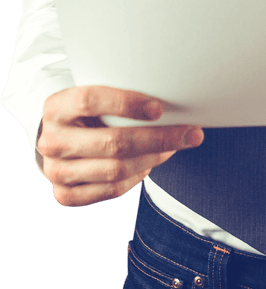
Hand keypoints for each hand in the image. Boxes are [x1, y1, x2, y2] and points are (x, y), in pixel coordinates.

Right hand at [37, 85, 203, 205]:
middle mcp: (51, 141)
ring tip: (174, 147)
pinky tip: (151, 163)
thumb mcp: (93, 94)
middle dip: (158, 138)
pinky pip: (112, 190)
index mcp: (56, 107)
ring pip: (116, 170)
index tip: (158, 108)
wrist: (58, 136)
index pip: (89, 101)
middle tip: (190, 133)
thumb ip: (119, 95)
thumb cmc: (87, 111)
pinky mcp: (65, 195)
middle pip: (111, 142)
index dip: (125, 103)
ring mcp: (56, 171)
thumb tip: (170, 98)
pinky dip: (137, 177)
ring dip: (153, 159)